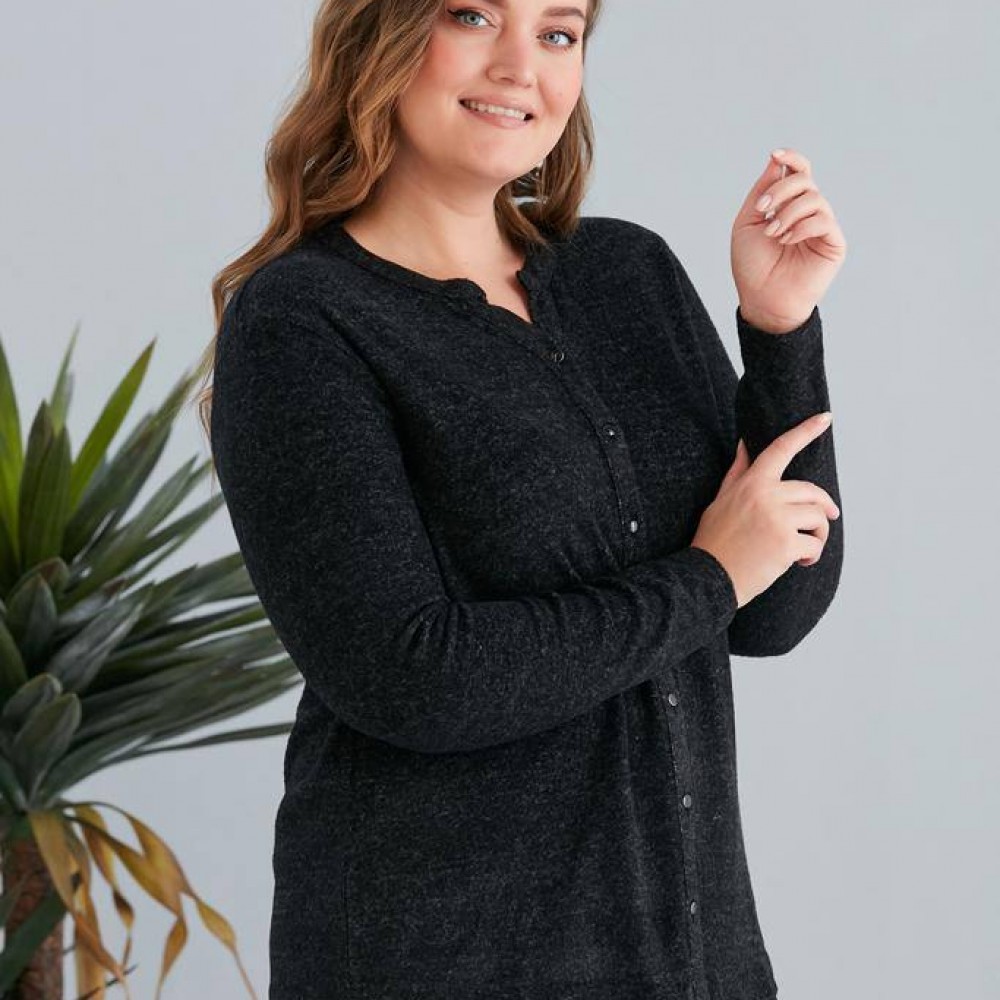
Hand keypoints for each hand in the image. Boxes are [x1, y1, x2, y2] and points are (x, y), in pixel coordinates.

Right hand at [690, 411, 839, 607]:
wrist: (706, 577)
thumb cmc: (714, 541)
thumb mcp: (721, 500)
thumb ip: (738, 472)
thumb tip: (744, 443)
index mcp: (751, 483)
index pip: (781, 449)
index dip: (805, 431)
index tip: (825, 418)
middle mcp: (765, 496)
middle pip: (812, 491)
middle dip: (824, 509)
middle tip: (826, 521)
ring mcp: (777, 519)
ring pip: (818, 518)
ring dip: (818, 535)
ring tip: (804, 548)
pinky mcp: (786, 544)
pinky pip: (815, 544)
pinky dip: (812, 556)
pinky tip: (799, 563)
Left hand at [731, 148, 847, 333]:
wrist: (761, 299)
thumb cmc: (751, 266)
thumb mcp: (747, 224)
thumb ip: (762, 191)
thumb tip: (776, 160)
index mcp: (787, 206)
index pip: (798, 172)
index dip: (791, 158)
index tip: (775, 155)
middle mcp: (807, 213)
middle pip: (805, 180)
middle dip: (781, 190)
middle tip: (763, 209)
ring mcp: (821, 227)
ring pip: (814, 198)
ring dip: (788, 212)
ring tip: (773, 233)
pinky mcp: (833, 243)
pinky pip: (823, 220)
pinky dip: (802, 226)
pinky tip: (786, 240)